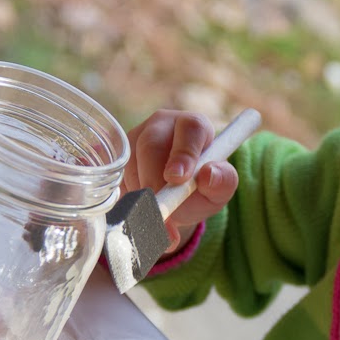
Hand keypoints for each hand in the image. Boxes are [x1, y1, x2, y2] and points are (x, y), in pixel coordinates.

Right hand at [123, 110, 239, 253]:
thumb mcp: (221, 189)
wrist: (182, 199)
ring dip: (141, 192)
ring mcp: (136, 137)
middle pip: (151, 144)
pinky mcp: (117, 156)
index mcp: (194, 126)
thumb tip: (209, 175)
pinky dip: (127, 197)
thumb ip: (223, 182)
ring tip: (157, 214)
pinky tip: (140, 211)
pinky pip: (115, 175)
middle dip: (153, 178)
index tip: (178, 179)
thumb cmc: (204, 188)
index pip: (190, 130)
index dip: (183, 154)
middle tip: (159, 207)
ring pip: (131, 162)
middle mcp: (163, 125)